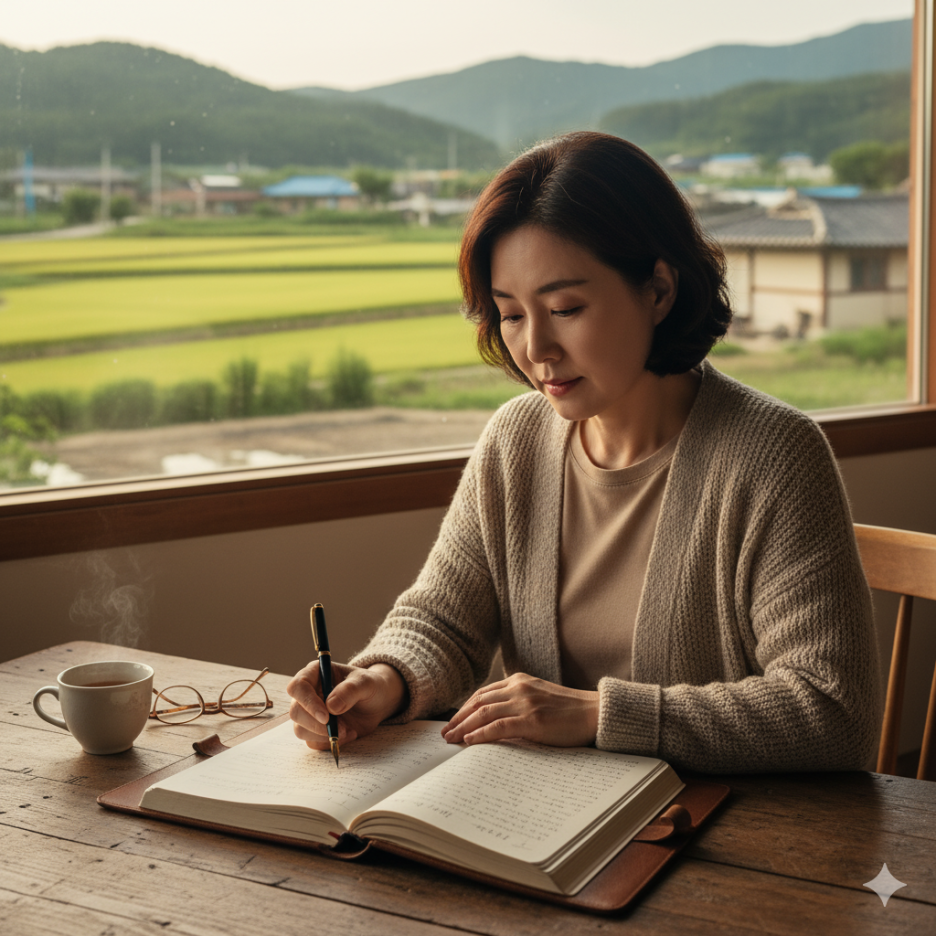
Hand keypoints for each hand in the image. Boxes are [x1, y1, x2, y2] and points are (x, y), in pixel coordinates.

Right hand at [287, 661, 406, 750]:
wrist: (377, 702)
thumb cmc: (370, 686)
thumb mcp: (366, 683)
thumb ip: (350, 690)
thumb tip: (330, 706)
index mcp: (315, 673)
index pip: (297, 686)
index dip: (308, 702)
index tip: (326, 716)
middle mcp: (308, 693)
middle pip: (295, 712)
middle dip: (316, 725)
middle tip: (342, 728)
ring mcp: (309, 712)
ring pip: (300, 730)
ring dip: (324, 735)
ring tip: (348, 730)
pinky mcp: (315, 729)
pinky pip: (312, 742)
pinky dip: (329, 743)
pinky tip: (348, 734)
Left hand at [441, 673, 598, 747]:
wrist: (594, 713)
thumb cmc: (568, 710)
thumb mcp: (538, 697)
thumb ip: (517, 702)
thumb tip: (493, 720)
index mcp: (519, 680)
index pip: (482, 693)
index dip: (464, 708)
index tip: (453, 720)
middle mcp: (518, 688)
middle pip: (478, 702)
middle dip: (458, 718)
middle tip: (444, 732)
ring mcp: (525, 703)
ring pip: (483, 713)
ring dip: (463, 727)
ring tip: (451, 739)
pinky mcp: (532, 720)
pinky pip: (498, 726)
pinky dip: (480, 733)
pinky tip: (470, 741)